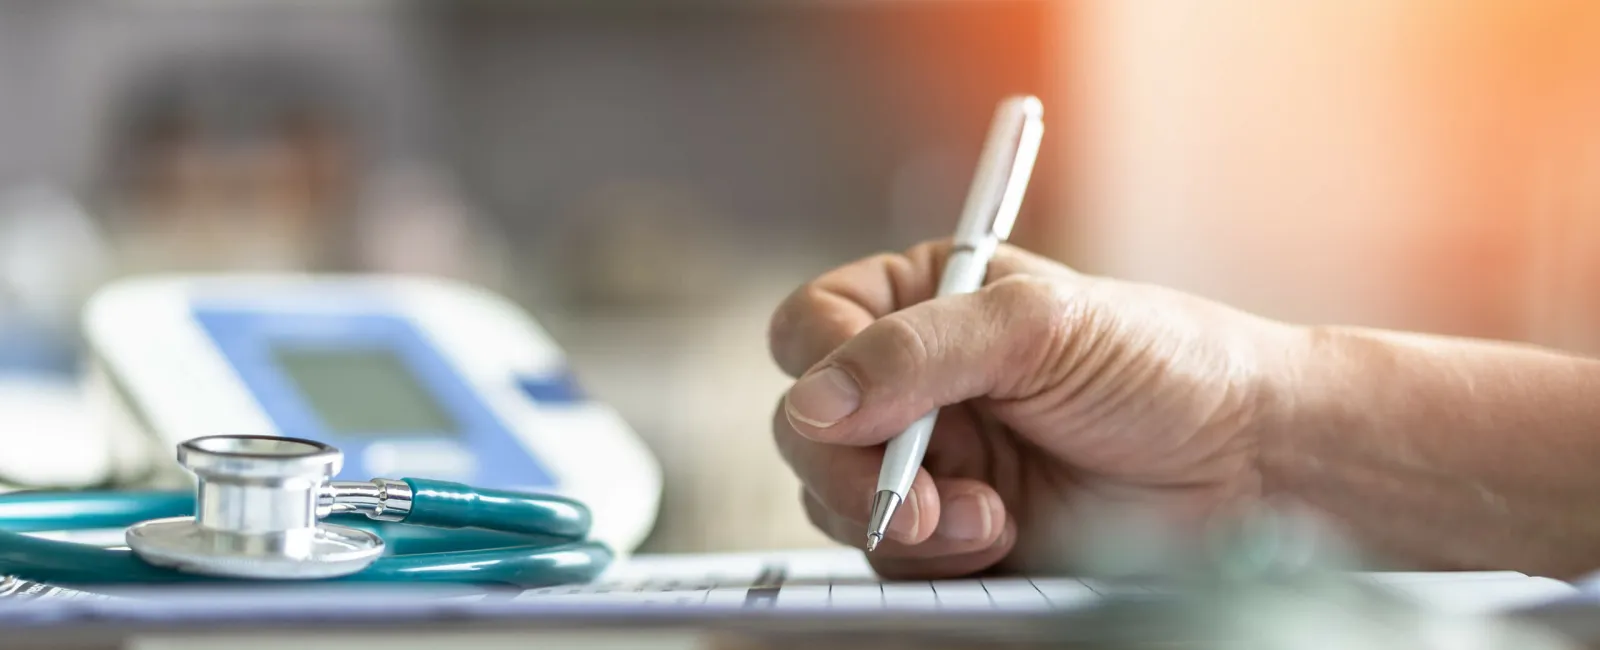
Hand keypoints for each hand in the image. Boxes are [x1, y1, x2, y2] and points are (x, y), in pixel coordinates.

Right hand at [767, 239, 1300, 578]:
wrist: (1248, 462)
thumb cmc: (1164, 364)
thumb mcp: (1039, 325)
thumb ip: (917, 351)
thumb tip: (813, 400)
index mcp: (926, 301)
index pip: (812, 326)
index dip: (818, 368)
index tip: (850, 411)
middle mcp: (915, 382)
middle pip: (808, 428)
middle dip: (855, 469)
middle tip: (914, 499)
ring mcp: (932, 460)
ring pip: (839, 501)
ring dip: (903, 521)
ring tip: (988, 516)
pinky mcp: (957, 532)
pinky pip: (896, 558)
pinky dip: (936, 557)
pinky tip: (1000, 537)